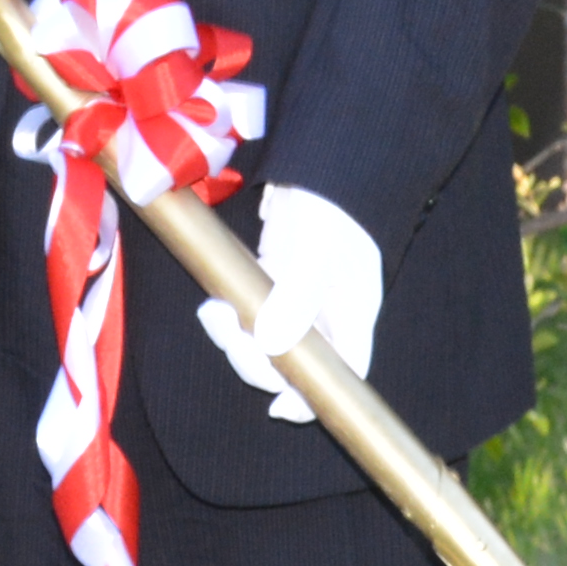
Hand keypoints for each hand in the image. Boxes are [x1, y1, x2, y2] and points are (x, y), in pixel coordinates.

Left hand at [196, 185, 383, 422]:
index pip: (343, 374)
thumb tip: (271, 346)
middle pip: (295, 365)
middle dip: (256, 361)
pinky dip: (233, 320)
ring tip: (214, 314)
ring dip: (237, 341)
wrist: (320, 155)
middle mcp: (328, 315)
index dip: (314, 401)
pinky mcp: (275, 282)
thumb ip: (296, 298)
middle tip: (226, 331)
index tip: (280, 410)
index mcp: (352, 315)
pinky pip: (254, 318)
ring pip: (268, 344)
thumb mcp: (319, 250)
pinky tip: (216, 306)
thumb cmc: (332, 203)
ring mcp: (300, 300)